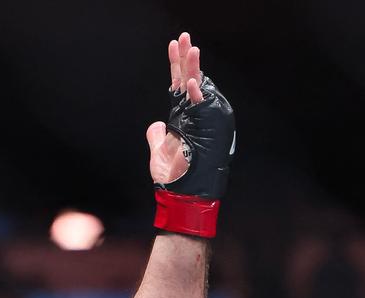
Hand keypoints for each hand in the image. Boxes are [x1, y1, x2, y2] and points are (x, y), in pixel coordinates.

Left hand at [146, 32, 203, 184]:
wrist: (183, 193)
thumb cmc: (173, 176)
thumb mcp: (159, 151)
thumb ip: (157, 135)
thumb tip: (156, 125)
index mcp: (184, 116)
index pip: (179, 83)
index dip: (176, 64)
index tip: (173, 44)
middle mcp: (195, 116)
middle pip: (189, 79)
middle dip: (186, 57)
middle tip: (184, 36)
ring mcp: (202, 121)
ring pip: (198, 89)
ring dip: (193, 69)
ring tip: (191, 49)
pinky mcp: (208, 131)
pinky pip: (202, 108)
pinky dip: (195, 95)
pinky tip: (189, 81)